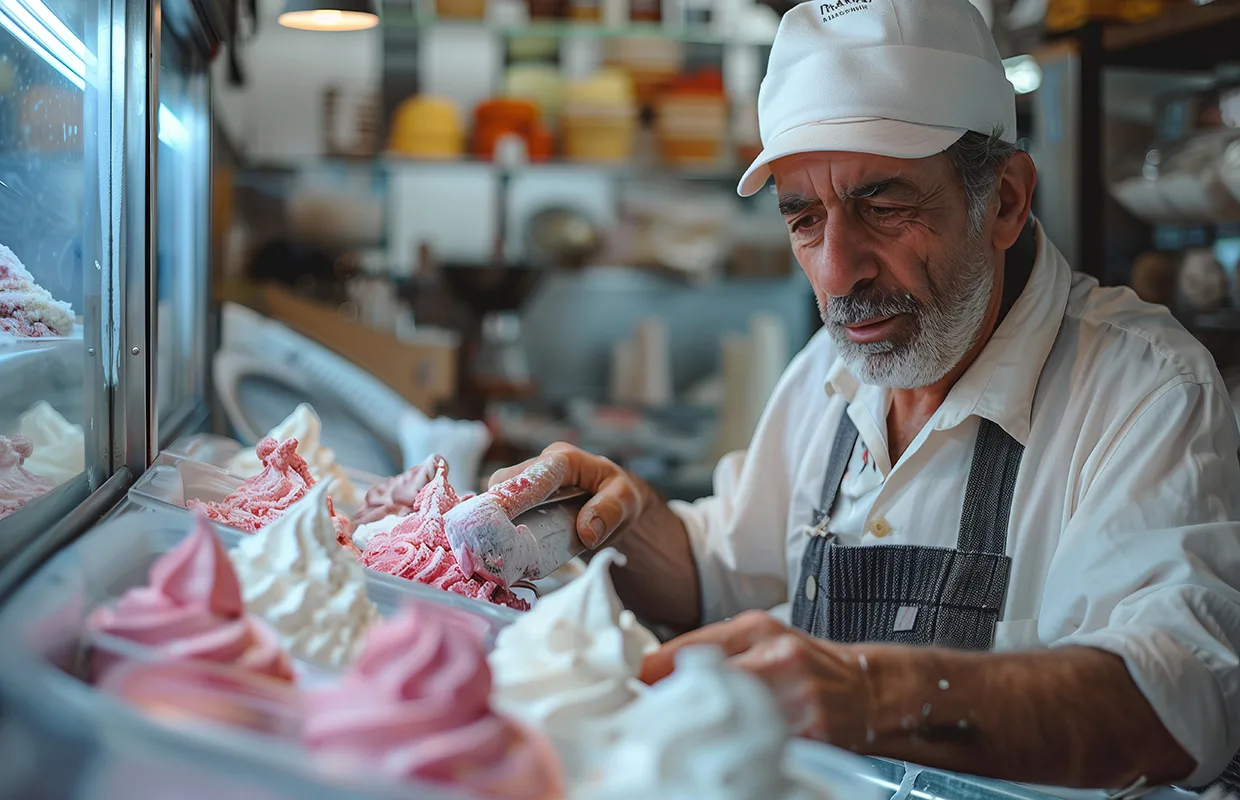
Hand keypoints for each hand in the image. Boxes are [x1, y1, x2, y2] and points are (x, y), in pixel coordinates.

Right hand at [488, 443, 647, 548]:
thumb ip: (609, 512)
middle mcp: (541, 465)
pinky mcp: (521, 496)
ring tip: (493, 549)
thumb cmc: (618, 494)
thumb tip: (586, 532)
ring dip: (493, 520)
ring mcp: (528, 480)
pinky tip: (500, 548)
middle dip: (495, 510)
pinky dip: (498, 527)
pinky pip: (502, 509)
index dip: (515, 494)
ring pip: (498, 496)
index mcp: (565, 461)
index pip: (535, 474)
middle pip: (505, 483)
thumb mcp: (626, 500)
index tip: (498, 516)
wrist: (613, 498)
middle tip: (493, 542)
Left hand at [640, 611, 875, 747]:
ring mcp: (796, 699)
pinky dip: (739, 754)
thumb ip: (712, 644)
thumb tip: (657, 666)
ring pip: (732, 722)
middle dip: (675, 706)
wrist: (867, 688)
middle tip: (647, 721)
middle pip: (708, 687)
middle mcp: (779, 660)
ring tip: (680, 743)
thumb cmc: (807, 660)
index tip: (630, 687)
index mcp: (760, 631)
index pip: (693, 649)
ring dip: (703, 735)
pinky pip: (762, 747)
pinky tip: (725, 757)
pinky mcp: (810, 734)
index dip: (655, 671)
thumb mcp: (761, 633)